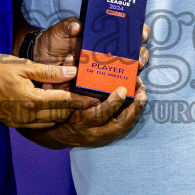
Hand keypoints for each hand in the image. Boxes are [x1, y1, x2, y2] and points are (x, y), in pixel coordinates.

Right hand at [0, 56, 93, 128]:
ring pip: (49, 123)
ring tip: (73, 106)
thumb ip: (49, 71)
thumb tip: (72, 72)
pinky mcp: (12, 123)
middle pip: (59, 116)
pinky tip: (51, 109)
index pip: (64, 102)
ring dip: (62, 115)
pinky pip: (37, 125)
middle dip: (75, 110)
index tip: (96, 100)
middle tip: (88, 103)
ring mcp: (19, 122)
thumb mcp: (22, 66)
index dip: (81, 101)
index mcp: (31, 100)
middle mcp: (27, 116)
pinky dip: (48, 118)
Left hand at [30, 20, 150, 81]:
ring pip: (126, 71)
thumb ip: (67, 26)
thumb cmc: (53, 42)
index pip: (127, 31)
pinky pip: (109, 87)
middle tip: (139, 60)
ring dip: (133, 74)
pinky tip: (125, 92)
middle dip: (140, 56)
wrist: (40, 60)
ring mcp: (103, 68)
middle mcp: (107, 51)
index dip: (139, 31)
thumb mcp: (59, 31)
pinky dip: (118, 90)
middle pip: (132, 53)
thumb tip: (76, 26)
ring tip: (135, 78)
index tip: (142, 34)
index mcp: (102, 35)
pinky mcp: (95, 84)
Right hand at [30, 84, 146, 148]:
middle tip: (141, 93)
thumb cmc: (54, 109)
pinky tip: (138, 103)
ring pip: (122, 129)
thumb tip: (70, 57)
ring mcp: (98, 136)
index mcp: (78, 119)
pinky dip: (131, 117)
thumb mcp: (54, 93)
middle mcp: (90, 131)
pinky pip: (121, 129)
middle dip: (132, 110)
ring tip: (143, 96)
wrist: (51, 134)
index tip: (122, 89)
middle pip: (116, 125)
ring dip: (135, 113)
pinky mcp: (103, 137)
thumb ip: (62, 77)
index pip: (99, 114)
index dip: (113, 104)